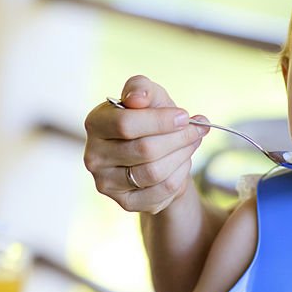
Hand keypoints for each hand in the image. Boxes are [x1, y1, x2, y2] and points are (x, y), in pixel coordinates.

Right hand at [83, 75, 208, 213]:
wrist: (156, 152)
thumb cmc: (150, 119)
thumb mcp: (150, 97)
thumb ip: (142, 88)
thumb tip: (137, 99)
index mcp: (95, 124)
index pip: (125, 124)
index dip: (160, 120)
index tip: (184, 116)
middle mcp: (94, 156)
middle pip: (145, 150)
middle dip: (179, 138)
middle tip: (198, 130)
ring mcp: (106, 183)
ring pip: (154, 172)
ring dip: (182, 156)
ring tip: (192, 143)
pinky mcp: (125, 203)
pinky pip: (162, 191)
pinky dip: (180, 175)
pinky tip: (183, 162)